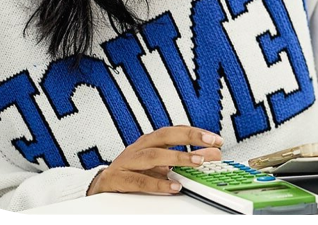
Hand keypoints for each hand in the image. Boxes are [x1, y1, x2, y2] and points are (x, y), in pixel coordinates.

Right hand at [86, 126, 223, 195]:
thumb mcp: (161, 164)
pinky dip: (157, 184)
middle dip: (189, 137)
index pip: (175, 131)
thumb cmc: (134, 170)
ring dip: (177, 158)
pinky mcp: (118, 178)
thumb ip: (186, 159)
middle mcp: (140, 147)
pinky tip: (174, 187)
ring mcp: (128, 161)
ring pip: (153, 155)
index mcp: (151, 140)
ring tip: (197, 162)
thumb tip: (213, 155)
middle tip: (210, 143)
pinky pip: (139, 181)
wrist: (101, 184)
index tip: (216, 139)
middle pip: (165, 135)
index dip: (196, 133)